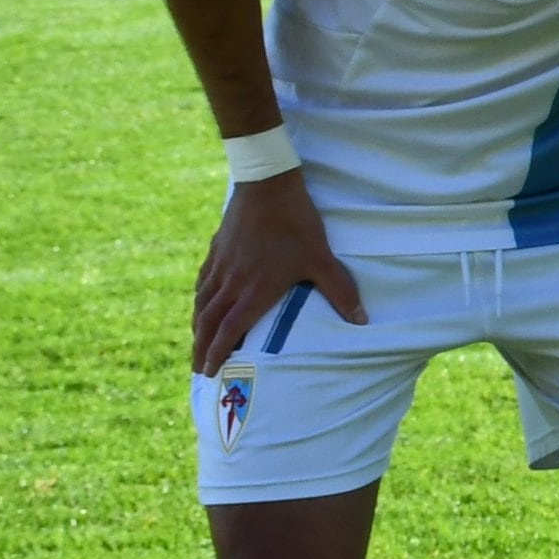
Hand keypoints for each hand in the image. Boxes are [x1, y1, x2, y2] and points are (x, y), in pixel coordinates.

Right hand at [192, 169, 363, 375]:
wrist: (266, 186)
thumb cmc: (296, 224)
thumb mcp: (322, 259)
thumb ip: (341, 291)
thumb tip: (362, 320)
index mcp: (254, 290)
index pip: (230, 331)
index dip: (218, 353)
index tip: (210, 371)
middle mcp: (230, 282)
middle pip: (208, 322)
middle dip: (201, 348)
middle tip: (198, 368)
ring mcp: (220, 265)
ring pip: (201, 303)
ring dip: (197, 326)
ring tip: (197, 341)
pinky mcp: (216, 249)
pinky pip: (202, 281)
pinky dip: (199, 298)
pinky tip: (201, 301)